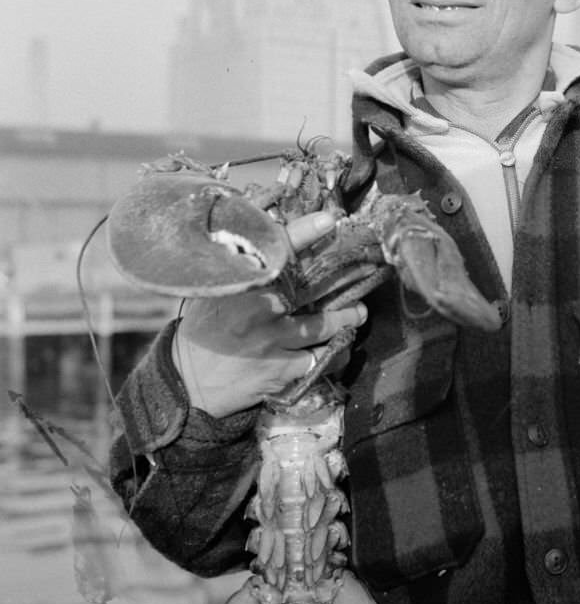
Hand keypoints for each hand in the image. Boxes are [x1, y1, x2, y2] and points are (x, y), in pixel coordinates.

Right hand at [172, 212, 368, 417]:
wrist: (188, 384)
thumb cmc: (206, 329)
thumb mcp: (218, 292)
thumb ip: (243, 269)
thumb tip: (266, 235)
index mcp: (242, 287)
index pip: (275, 252)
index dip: (303, 232)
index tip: (328, 220)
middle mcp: (258, 311)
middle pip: (312, 288)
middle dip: (344, 278)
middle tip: (367, 268)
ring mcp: (271, 342)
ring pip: (324, 326)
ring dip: (347, 318)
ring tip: (359, 312)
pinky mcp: (280, 371)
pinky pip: (318, 359)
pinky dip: (332, 353)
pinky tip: (339, 347)